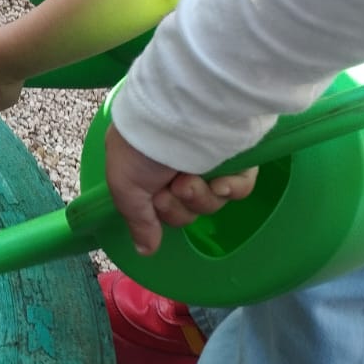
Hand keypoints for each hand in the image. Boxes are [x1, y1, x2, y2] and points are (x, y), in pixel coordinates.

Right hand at [104, 120, 258, 255]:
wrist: (180, 113)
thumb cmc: (143, 148)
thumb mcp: (125, 184)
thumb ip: (137, 220)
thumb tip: (145, 250)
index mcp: (149, 168)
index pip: (161, 208)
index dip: (160, 211)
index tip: (156, 200)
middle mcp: (179, 164)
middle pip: (186, 210)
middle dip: (180, 205)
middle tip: (176, 186)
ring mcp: (210, 161)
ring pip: (212, 203)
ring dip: (201, 196)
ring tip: (192, 177)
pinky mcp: (238, 157)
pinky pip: (239, 189)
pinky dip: (230, 188)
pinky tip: (221, 180)